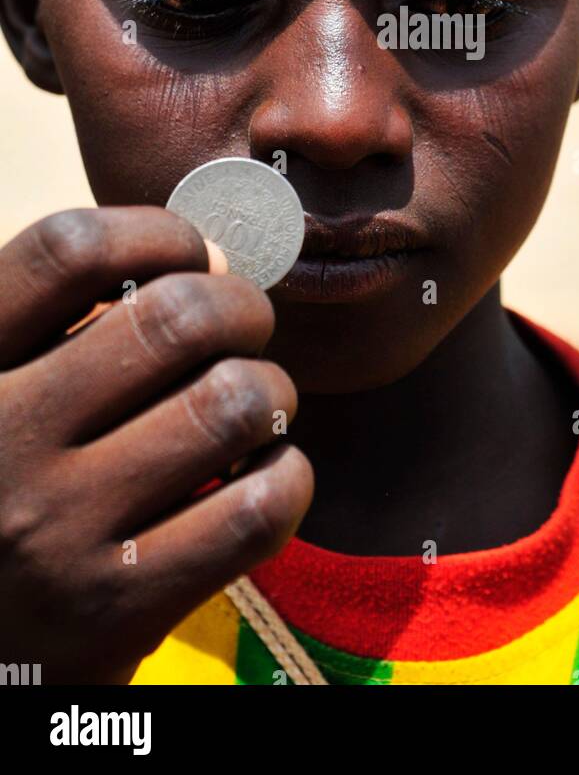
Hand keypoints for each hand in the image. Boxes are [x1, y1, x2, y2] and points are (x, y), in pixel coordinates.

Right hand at [0, 207, 313, 683]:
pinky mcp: (117, 611)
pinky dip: (286, 476)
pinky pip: (257, 507)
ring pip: (232, 402)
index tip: (191, 253)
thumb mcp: (1, 390)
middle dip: (242, 310)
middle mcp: (0, 441)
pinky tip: (262, 475)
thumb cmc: (6, 490)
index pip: (68, 250)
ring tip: (252, 407)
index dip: (156, 232)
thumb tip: (213, 264)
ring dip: (270, 391)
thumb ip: (69, 326)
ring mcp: (58, 530)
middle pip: (177, 317)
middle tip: (244, 332)